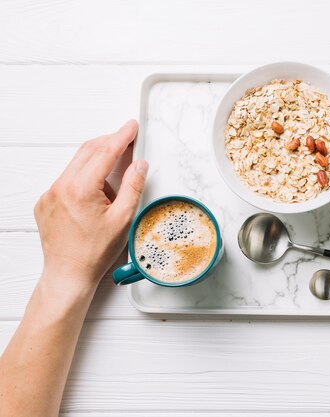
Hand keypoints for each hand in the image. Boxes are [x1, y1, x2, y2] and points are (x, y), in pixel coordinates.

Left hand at [34, 120, 147, 292]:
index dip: (121, 137)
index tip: (131, 127)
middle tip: (127, 142)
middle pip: (87, 152)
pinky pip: (67, 180)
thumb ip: (133, 187)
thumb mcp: (123, 219)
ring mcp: (49, 194)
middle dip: (108, 143)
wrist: (68, 274)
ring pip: (76, 165)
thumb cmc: (94, 252)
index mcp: (80, 189)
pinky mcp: (45, 202)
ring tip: (114, 181)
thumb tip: (139, 164)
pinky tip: (97, 196)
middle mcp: (60, 187)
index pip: (104, 153)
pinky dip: (84, 178)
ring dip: (97, 162)